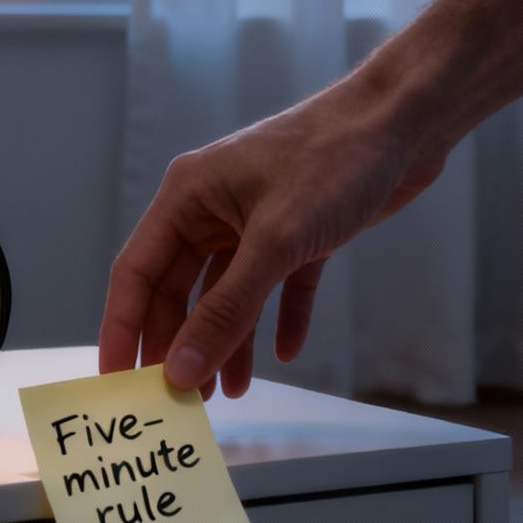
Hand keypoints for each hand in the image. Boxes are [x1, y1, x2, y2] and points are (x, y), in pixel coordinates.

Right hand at [100, 73, 447, 396]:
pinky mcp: (301, 232)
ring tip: (231, 392)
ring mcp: (258, 220)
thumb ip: (226, 310)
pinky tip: (287, 352)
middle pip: (180, 289)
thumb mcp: (275, 243)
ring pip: (230, 294)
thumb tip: (180, 370)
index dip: (124, 328)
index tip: (117, 382)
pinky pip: (280, 287)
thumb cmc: (333, 163)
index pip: (136, 272)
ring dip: (229, 340)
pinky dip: (281, 319)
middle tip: (181, 399)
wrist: (405, 123)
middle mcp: (214, 208)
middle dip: (180, 342)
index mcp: (189, 197)